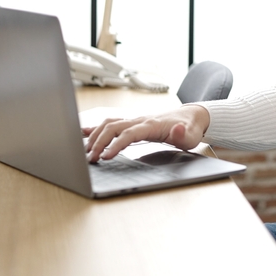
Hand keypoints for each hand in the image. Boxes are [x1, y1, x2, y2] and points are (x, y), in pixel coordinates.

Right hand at [83, 104, 209, 162]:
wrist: (191, 116)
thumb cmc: (189, 128)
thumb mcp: (191, 135)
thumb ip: (182, 134)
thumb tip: (177, 130)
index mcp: (151, 124)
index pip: (129, 133)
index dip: (116, 144)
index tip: (106, 156)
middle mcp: (140, 120)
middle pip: (113, 127)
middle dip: (99, 142)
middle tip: (91, 159)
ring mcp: (135, 120)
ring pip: (109, 124)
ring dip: (96, 135)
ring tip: (86, 151)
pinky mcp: (132, 123)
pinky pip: (111, 123)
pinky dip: (96, 127)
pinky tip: (84, 133)